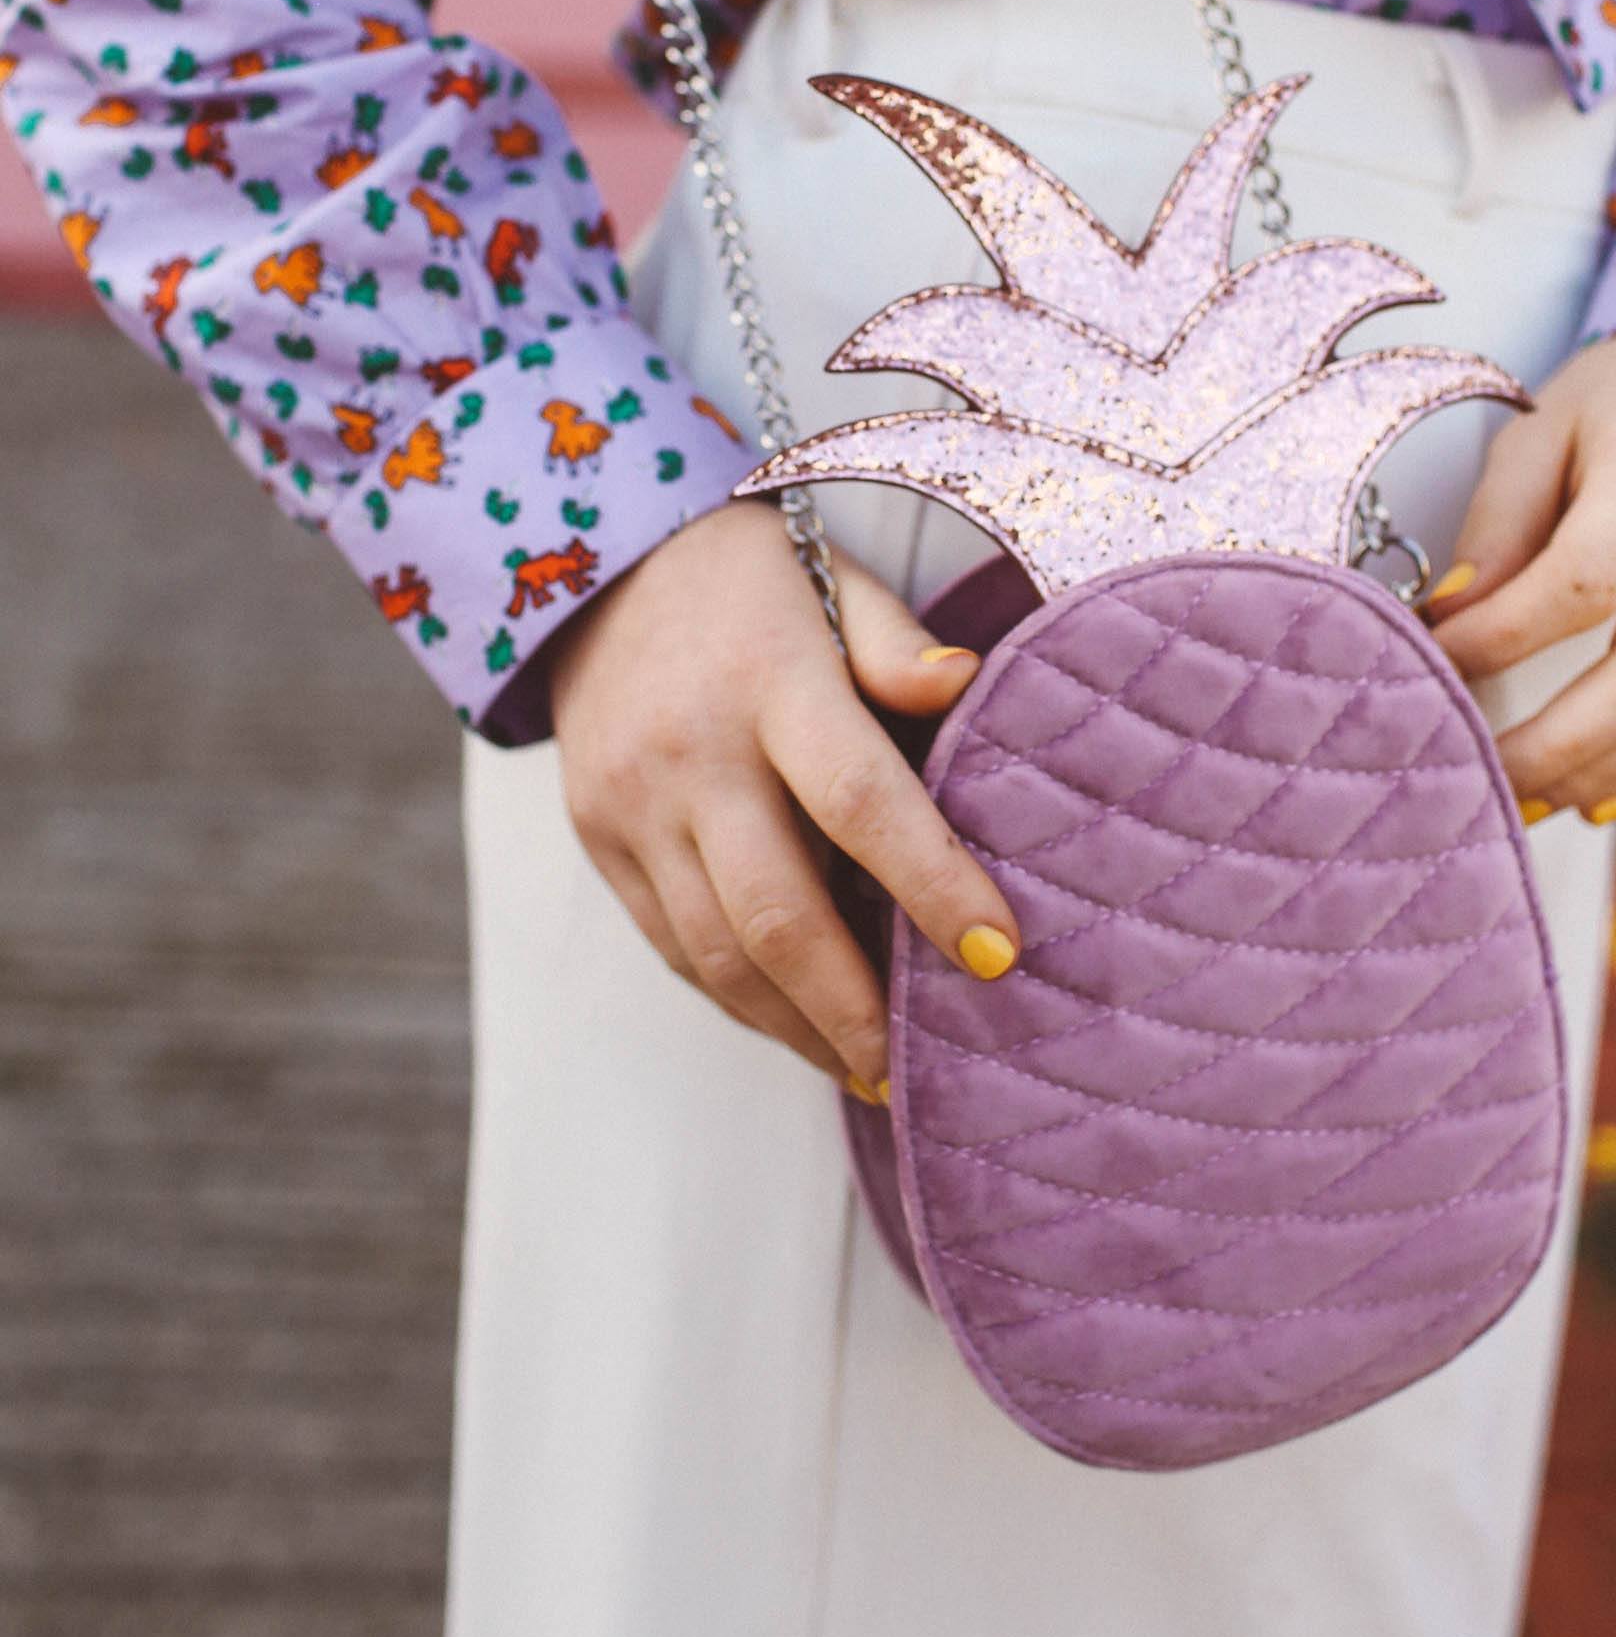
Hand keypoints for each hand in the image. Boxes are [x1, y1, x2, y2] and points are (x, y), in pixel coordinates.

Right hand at [547, 500, 1018, 1091]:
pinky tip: (793, 1024)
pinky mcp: (598, 838)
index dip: (933, 883)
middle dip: (853, 1008)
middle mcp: (692, 753)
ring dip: (795, 1027)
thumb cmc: (753, 580)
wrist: (597, 565)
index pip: (860, 798)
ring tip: (863, 1071)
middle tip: (914, 1072)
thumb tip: (967, 686)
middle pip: (777, 911)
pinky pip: (671, 944)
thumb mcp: (835, 582)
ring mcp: (632, 804)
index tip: (998, 955)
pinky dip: (736, 998)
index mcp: (770, 681)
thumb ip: (898, 645)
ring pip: (715, 952)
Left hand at [1424, 334, 1615, 820]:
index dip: (1502, 637)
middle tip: (1479, 775)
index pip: (1583, 579)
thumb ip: (1496, 528)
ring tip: (1523, 797)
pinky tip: (1591, 791)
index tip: (1432, 663)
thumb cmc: (1614, 413)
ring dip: (1605, 772)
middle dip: (1557, 744)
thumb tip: (1446, 623)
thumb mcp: (1539, 435)